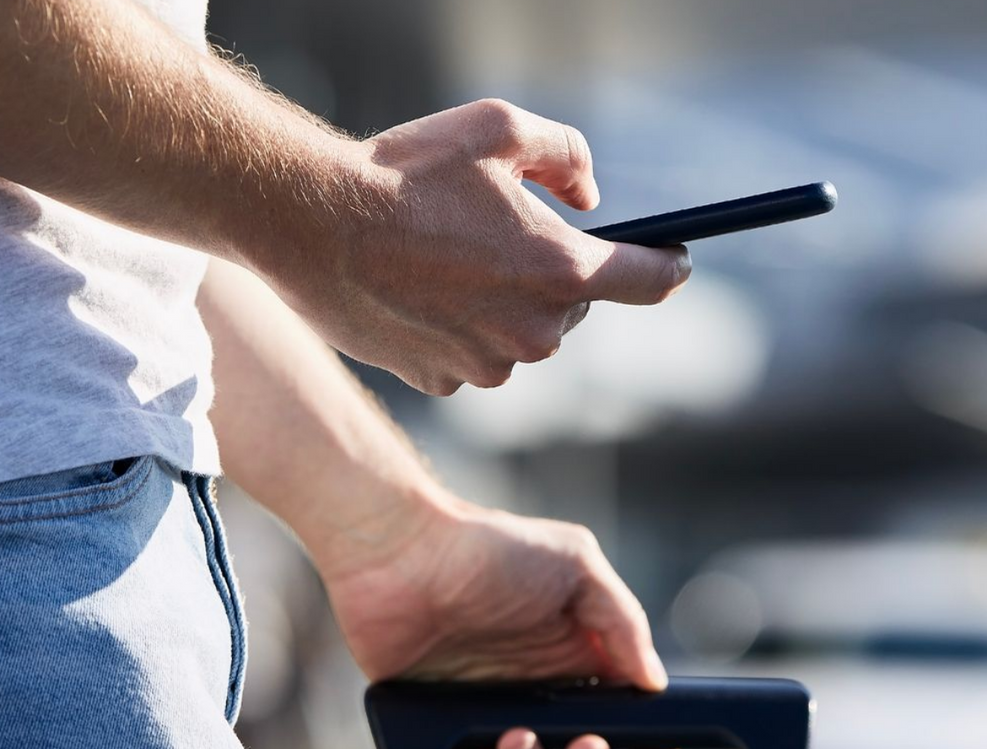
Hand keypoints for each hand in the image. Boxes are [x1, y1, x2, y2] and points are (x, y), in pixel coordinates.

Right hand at [256, 98, 690, 395]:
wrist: (310, 224)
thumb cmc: (405, 171)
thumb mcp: (500, 129)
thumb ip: (567, 156)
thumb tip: (589, 199)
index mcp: (561, 271)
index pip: (649, 280)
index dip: (669, 266)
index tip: (676, 259)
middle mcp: (535, 331)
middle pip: (572, 303)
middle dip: (549, 269)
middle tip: (496, 231)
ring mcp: (489, 365)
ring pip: (519, 331)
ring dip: (499, 300)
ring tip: (443, 257)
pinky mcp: (444, 381)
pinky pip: (471, 353)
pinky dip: (455, 326)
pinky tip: (417, 290)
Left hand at [319, 494, 680, 748]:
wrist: (400, 553)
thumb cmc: (488, 548)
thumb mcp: (576, 566)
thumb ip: (623, 622)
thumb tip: (653, 683)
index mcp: (581, 651)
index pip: (627, 710)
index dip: (649, 742)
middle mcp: (542, 684)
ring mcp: (493, 706)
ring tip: (517, 740)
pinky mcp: (444, 720)